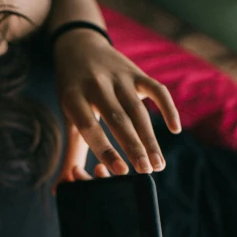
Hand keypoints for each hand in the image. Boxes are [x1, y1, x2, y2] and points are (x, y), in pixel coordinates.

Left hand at [54, 29, 181, 185]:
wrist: (80, 47)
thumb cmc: (73, 91)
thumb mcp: (68, 116)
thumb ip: (72, 152)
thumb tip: (62, 189)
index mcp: (73, 98)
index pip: (90, 127)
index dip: (105, 149)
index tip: (121, 171)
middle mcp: (96, 85)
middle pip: (118, 119)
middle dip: (133, 146)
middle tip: (146, 172)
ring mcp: (118, 76)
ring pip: (138, 109)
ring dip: (150, 137)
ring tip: (158, 164)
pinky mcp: (136, 72)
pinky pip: (156, 90)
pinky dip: (167, 108)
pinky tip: (175, 130)